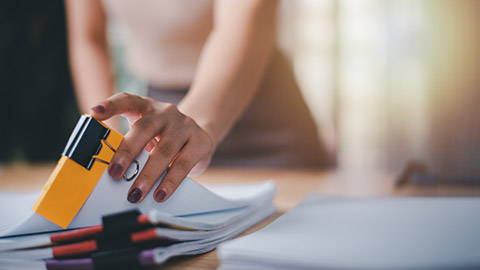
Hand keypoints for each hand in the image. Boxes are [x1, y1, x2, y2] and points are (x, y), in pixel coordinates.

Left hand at [90, 93, 214, 202]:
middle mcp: (165, 112)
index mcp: (146, 107)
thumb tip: (109, 173)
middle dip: (127, 152)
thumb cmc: (164, 138)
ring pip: (164, 150)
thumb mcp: (146, 135)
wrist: (201, 135)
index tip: (94, 113)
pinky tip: (160, 193)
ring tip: (136, 193)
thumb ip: (130, 145)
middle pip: (144, 129)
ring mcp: (184, 125)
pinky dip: (170, 181)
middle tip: (114, 173)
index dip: (111, 105)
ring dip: (148, 174)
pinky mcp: (200, 141)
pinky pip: (183, 163)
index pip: (127, 100)